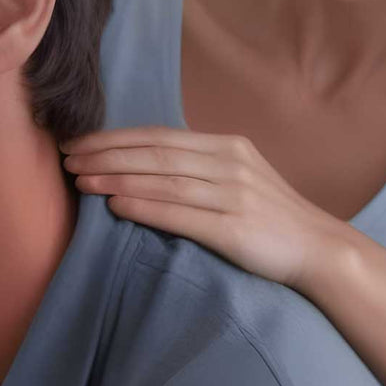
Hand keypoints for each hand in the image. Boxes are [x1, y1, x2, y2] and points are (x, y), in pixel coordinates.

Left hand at [62, 126, 359, 289]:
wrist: (318, 248)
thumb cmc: (270, 216)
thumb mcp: (236, 178)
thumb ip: (196, 168)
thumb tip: (141, 165)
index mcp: (226, 146)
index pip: (158, 136)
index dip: (114, 138)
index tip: (79, 143)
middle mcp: (229, 163)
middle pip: (155, 153)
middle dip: (106, 154)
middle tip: (67, 157)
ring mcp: (233, 195)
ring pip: (164, 180)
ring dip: (117, 178)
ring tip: (81, 180)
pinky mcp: (235, 228)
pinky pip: (181, 214)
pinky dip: (145, 207)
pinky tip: (116, 206)